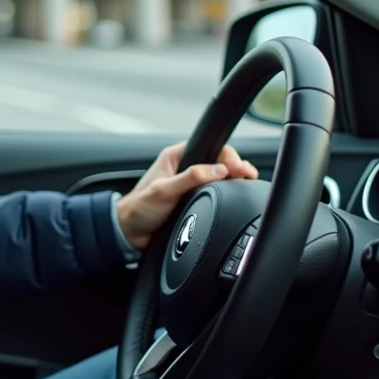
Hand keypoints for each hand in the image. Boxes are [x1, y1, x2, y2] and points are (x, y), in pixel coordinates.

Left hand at [116, 141, 258, 250]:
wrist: (130, 232)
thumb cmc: (139, 208)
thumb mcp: (164, 190)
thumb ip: (190, 178)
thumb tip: (218, 170)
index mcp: (175, 157)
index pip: (208, 147)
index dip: (227, 155)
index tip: (238, 167)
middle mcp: (183, 167)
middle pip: (217, 161)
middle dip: (235, 167)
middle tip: (248, 176)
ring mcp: (189, 183)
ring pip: (217, 177)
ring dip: (232, 180)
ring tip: (247, 183)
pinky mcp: (192, 198)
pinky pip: (214, 192)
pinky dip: (226, 193)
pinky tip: (234, 196)